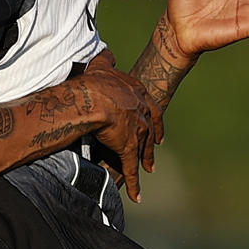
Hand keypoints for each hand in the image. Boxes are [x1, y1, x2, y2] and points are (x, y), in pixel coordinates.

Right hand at [82, 61, 161, 201]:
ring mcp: (137, 132)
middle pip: (150, 130)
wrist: (94, 98)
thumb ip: (107, 59)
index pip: (151, 107)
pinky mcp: (128, 148)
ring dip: (145, 162)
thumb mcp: (103, 64)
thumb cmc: (96, 82)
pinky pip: (130, 171)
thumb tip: (108, 52)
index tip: (154, 125)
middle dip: (152, 142)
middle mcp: (142, 113)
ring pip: (143, 150)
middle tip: (153, 151)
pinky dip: (134, 185)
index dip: (153, 118)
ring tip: (147, 171)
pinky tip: (137, 196)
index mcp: (137, 93)